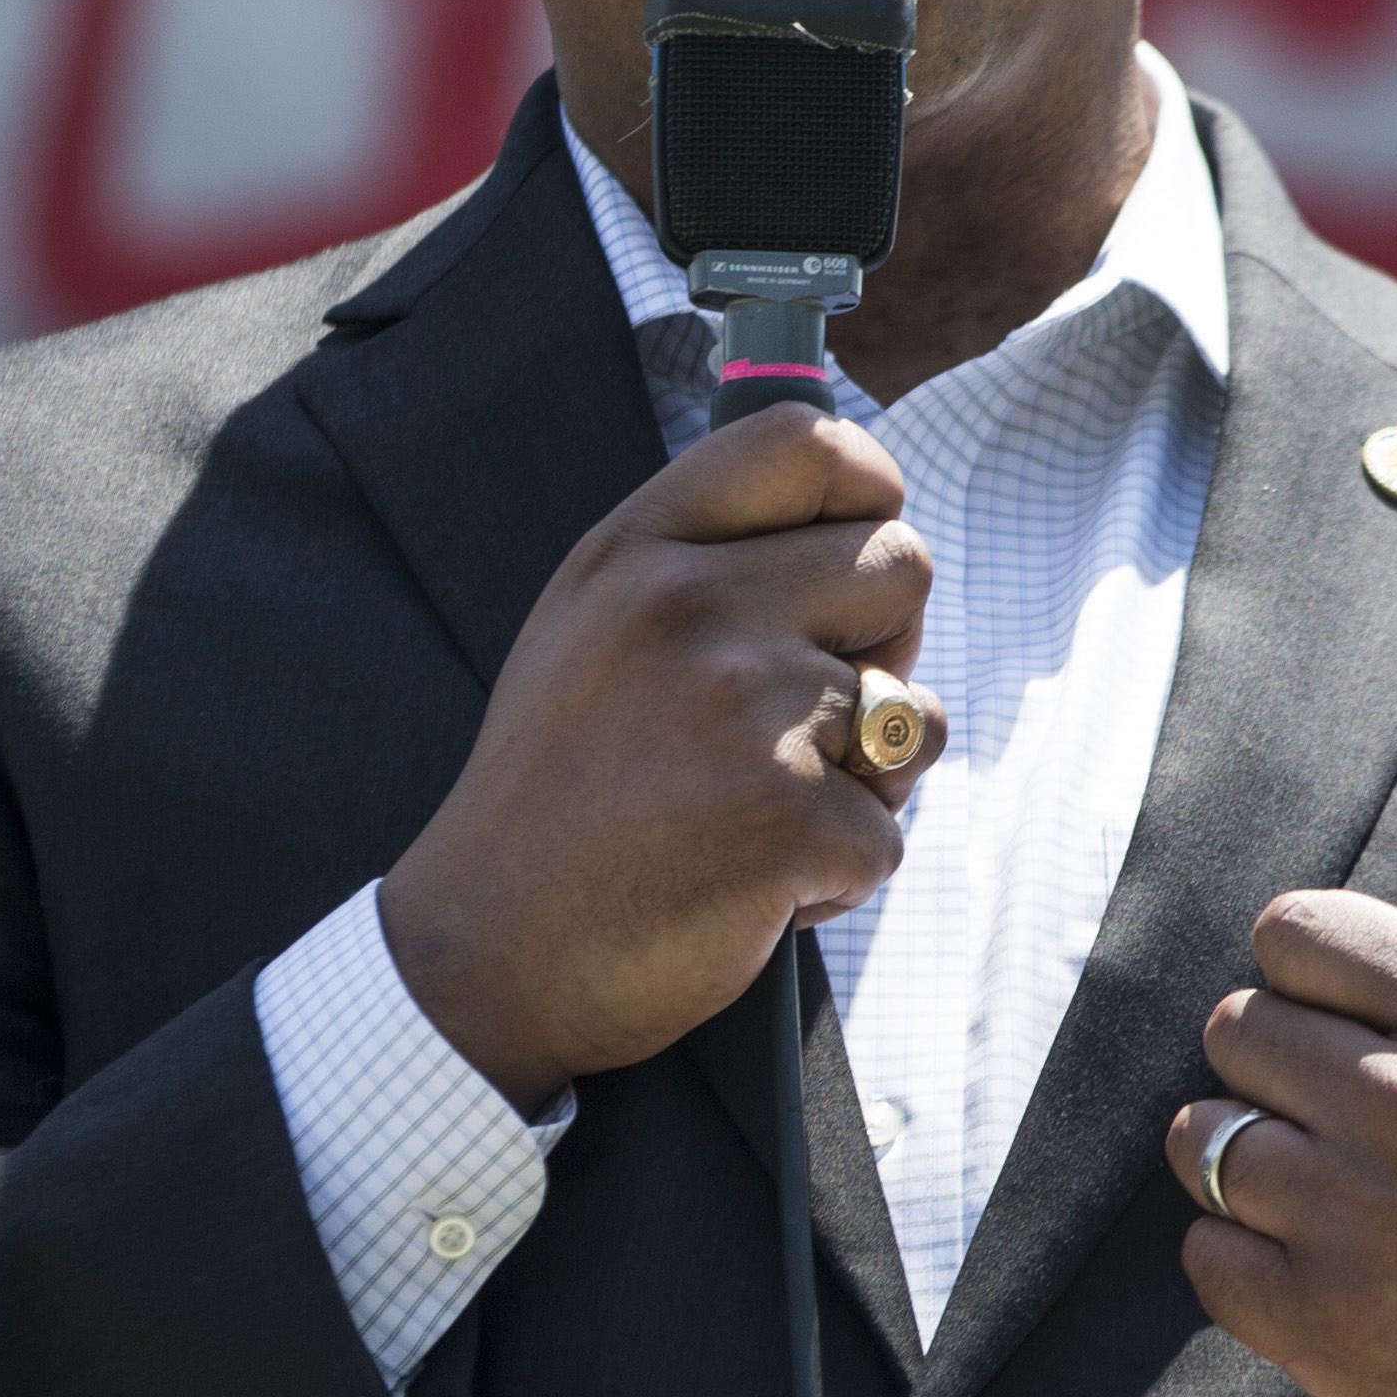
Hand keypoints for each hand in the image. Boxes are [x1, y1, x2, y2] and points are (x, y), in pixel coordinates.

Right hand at [381, 407, 942, 1107]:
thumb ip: (708, 561)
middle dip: (882, 648)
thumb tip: (868, 535)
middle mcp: (690, 606)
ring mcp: (744, 708)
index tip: (850, 570)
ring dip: (857, 783)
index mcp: (639, 548)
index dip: (869, 497)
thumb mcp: (595, 630)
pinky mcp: (787, 816)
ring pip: (909, 715)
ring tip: (745, 816)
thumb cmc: (559, 796)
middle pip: (902, 565)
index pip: (811, 443)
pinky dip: (834, 878)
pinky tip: (742, 886)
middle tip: (796, 721)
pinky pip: (886, 834)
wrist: (487, 953)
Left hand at [1172, 696, 1396, 1396]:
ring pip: (1203, 1138)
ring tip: (1341, 1200)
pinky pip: (1201, 1254)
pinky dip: (1243, 1267)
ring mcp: (1359, 1218)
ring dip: (1249, 1168)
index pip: (1290, 932)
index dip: (1316, 982)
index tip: (1371, 1034)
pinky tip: (1326, 1274)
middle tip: (1364, 1127)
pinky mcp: (1317, 1321)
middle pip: (1236, 1029)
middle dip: (1282, 1072)